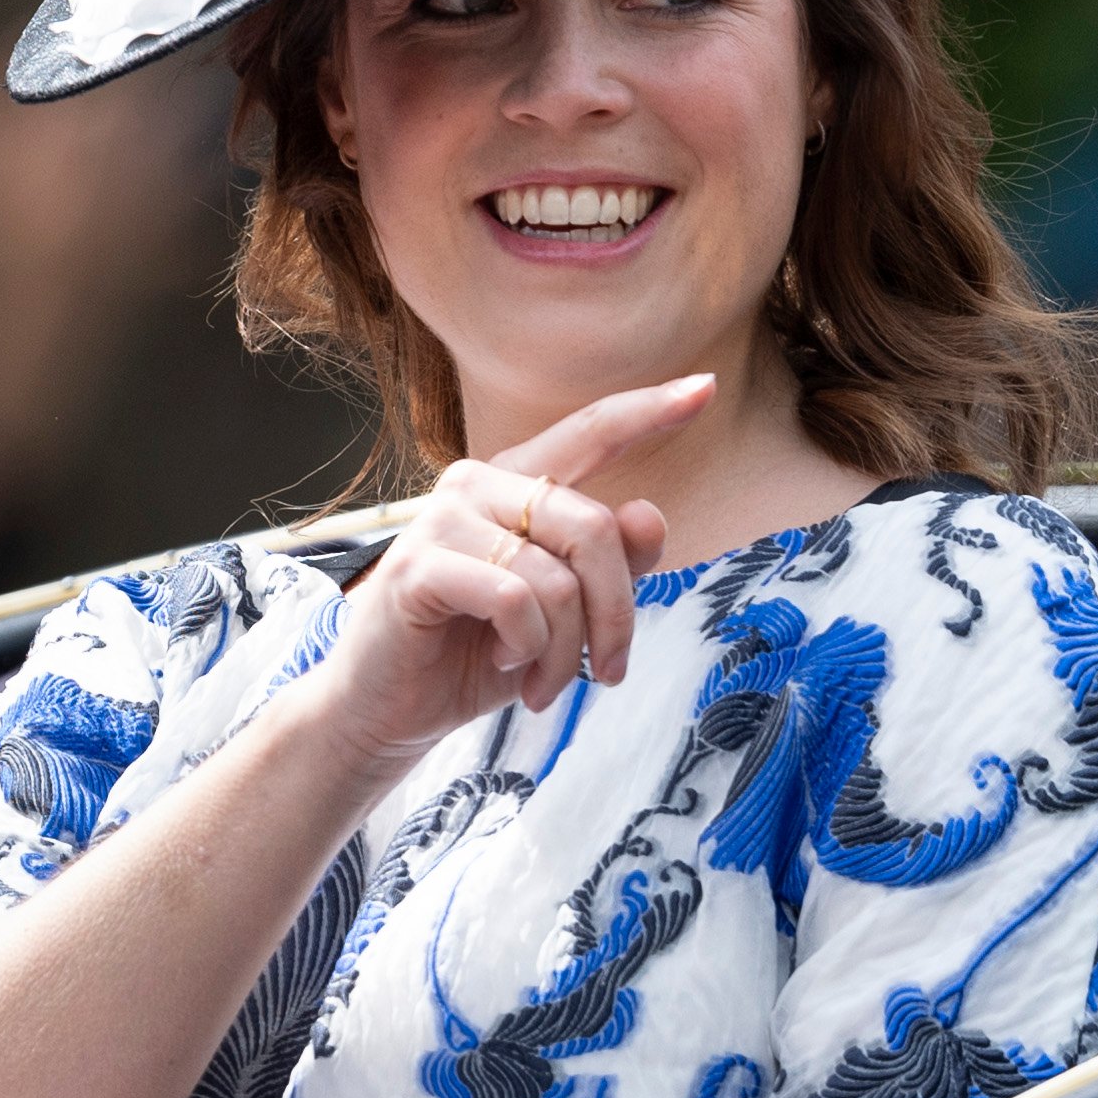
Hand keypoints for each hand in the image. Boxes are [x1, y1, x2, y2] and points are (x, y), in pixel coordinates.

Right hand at [293, 375, 708, 784]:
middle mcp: (477, 486)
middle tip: (608, 672)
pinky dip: (526, 645)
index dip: (649, 410)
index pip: (590, 433)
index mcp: (515, 486)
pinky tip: (505, 661)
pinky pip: (515, 597)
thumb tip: (651, 515)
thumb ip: (610, 568)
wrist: (391, 711)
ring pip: (557, 576)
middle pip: (595, 528)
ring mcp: (442, 519)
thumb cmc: (475, 656)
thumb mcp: (563, 617)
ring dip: (566, 649)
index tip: (706, 386)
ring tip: (544, 683)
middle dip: (616, 614)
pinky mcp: (419, 566)